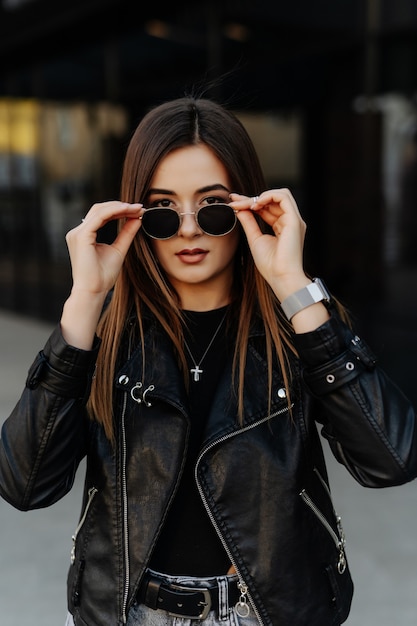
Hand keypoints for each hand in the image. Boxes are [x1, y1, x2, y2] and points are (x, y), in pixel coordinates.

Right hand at [61, 201, 141, 348]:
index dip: (119, 210)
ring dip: (119, 207)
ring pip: (99, 210)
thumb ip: (126, 233)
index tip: (137, 210)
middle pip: (99, 209)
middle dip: (120, 206)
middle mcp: (77, 232)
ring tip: (136, 208)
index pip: (101, 215)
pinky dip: (114, 211)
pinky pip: (99, 217)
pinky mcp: (81, 236)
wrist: (93, 291)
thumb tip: (137, 219)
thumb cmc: (103, 277)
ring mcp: (77, 233)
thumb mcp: (119, 250)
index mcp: (84, 235)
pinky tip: (127, 211)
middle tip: (139, 207)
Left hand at [230, 190, 309, 301]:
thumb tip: (239, 208)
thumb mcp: (255, 239)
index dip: (250, 202)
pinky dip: (268, 196)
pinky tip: (255, 204)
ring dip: (260, 196)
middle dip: (251, 198)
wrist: (280, 277)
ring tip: (246, 204)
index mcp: (282, 226)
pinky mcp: (294, 220)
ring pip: (279, 195)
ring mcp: (294, 220)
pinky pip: (283, 197)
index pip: (266, 208)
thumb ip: (249, 222)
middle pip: (271, 200)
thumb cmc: (270, 265)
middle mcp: (290, 221)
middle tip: (234, 200)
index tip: (233, 201)